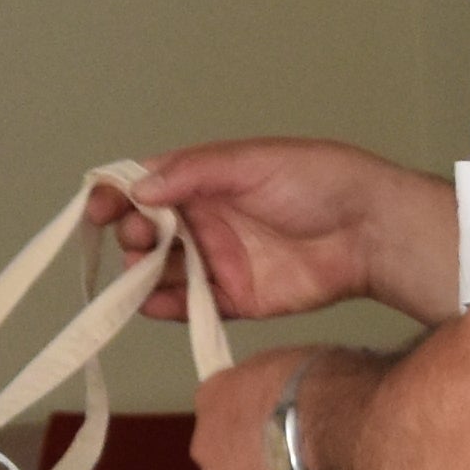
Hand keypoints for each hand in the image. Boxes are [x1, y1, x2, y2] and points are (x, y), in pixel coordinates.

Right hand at [92, 141, 460, 328]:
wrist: (371, 232)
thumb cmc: (320, 182)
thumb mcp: (252, 163)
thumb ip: (194, 172)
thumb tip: (138, 187)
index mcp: (205, 181)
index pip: (145, 186)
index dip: (116, 195)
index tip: (99, 208)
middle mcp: (205, 220)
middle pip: (146, 231)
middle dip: (131, 235)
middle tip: (140, 239)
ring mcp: (218, 260)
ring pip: (160, 271)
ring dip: (141, 273)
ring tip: (142, 272)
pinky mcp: (234, 298)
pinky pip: (189, 306)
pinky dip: (164, 307)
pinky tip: (152, 303)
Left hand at [193, 348, 333, 469]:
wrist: (324, 418)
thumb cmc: (321, 379)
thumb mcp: (306, 369)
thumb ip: (300, 394)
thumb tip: (326, 420)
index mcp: (217, 396)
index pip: (238, 420)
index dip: (273, 434)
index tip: (303, 441)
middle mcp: (207, 442)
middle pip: (243, 465)